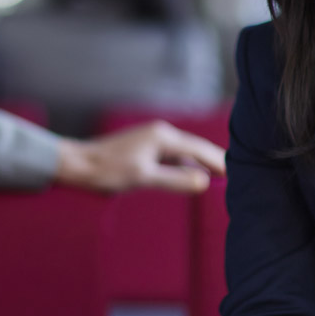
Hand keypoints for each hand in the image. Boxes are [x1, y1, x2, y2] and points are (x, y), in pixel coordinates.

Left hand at [53, 121, 225, 192]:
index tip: (236, 175)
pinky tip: (190, 175)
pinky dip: (185, 165)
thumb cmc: (108, 171)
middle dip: (214, 161)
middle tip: (235, 176)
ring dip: (200, 163)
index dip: (218, 163)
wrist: (78, 164)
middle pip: (195, 147)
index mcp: (163, 137)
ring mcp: (152, 138)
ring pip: (185, 151)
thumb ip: (175, 180)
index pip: (200, 149)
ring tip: (218, 177)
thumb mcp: (144, 178)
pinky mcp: (145, 146)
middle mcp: (160, 133)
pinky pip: (173, 155)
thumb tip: (204, 182)